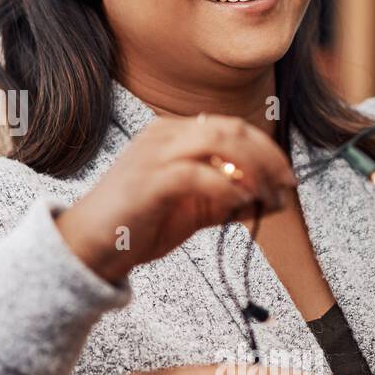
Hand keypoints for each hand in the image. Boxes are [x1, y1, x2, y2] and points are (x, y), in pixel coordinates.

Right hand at [55, 114, 295, 282]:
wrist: (88, 247)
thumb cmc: (137, 226)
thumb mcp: (191, 209)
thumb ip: (225, 198)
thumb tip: (271, 198)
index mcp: (171, 134)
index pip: (231, 127)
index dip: (266, 150)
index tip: (286, 179)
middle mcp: (163, 135)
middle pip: (231, 129)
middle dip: (268, 156)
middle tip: (286, 186)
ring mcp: (154, 154)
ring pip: (219, 141)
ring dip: (253, 168)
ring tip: (266, 194)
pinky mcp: (149, 180)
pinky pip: (199, 175)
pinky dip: (227, 188)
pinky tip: (240, 203)